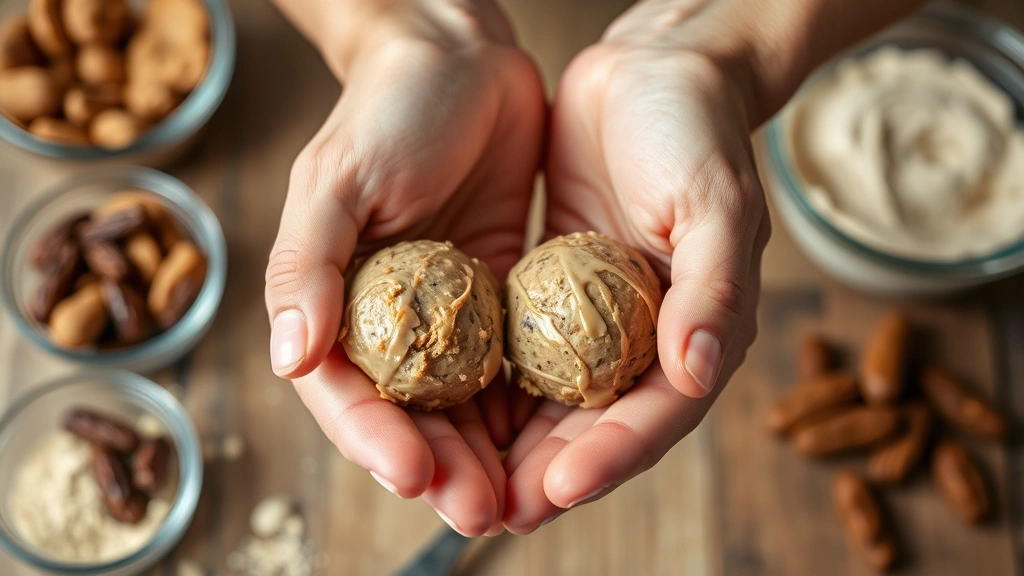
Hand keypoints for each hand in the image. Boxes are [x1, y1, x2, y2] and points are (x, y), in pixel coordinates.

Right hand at [265, 0, 544, 536]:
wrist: (459, 60)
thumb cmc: (387, 111)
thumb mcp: (336, 179)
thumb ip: (307, 265)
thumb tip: (289, 355)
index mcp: (335, 302)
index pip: (346, 390)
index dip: (375, 438)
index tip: (412, 473)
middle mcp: (389, 320)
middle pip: (411, 413)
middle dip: (443, 468)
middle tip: (482, 510)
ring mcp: (448, 313)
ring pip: (465, 403)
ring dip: (489, 455)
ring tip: (522, 498)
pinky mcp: (499, 295)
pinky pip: (512, 363)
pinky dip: (527, 404)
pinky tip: (555, 436)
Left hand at [502, 4, 770, 532]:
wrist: (654, 69)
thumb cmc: (695, 128)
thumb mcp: (715, 200)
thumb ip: (714, 288)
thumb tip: (699, 373)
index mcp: (701, 329)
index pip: (656, 413)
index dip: (609, 457)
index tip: (555, 489)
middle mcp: (650, 337)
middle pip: (597, 425)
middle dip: (547, 473)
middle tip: (492, 510)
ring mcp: (599, 318)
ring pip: (554, 400)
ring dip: (512, 445)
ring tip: (465, 482)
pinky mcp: (555, 291)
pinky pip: (523, 351)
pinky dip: (493, 385)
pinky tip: (454, 411)